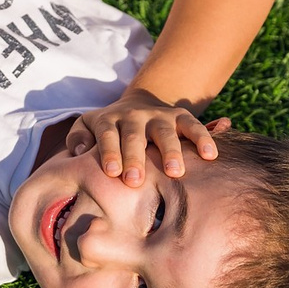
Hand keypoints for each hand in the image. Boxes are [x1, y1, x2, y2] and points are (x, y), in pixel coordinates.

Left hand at [65, 88, 232, 185]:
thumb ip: (78, 139)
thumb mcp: (87, 128)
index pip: (107, 135)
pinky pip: (193, 125)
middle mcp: (133, 116)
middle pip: (134, 136)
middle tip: (135, 180)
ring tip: (175, 172)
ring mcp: (159, 116)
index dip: (110, 152)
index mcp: (109, 120)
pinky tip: (210, 155)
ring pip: (165, 132)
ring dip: (170, 151)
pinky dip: (203, 138)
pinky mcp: (180, 116)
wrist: (136, 107)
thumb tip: (80, 153)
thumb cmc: (108, 130)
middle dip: (135, 158)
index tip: (112, 172)